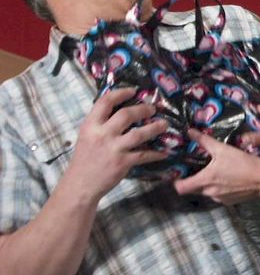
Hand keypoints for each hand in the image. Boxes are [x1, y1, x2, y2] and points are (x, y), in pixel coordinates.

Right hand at [65, 87, 167, 202]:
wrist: (81, 183)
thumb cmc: (85, 159)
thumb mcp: (86, 136)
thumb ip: (100, 124)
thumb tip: (118, 111)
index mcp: (90, 125)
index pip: (105, 102)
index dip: (121, 93)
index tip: (133, 91)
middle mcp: (102, 134)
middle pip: (126, 115)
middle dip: (142, 109)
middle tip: (153, 108)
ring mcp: (113, 148)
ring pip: (139, 134)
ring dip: (154, 128)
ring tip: (164, 125)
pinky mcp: (123, 162)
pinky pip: (144, 154)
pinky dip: (156, 153)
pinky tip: (165, 152)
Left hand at [174, 130, 259, 203]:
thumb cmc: (243, 163)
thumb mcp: (223, 149)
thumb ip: (204, 141)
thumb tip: (189, 131)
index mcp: (205, 181)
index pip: (181, 188)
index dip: (177, 181)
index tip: (180, 173)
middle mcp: (210, 193)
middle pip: (193, 190)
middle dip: (194, 181)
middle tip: (198, 169)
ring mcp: (220, 199)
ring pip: (207, 193)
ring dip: (208, 185)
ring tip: (216, 173)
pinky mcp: (230, 202)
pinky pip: (218, 196)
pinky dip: (219, 189)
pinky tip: (228, 180)